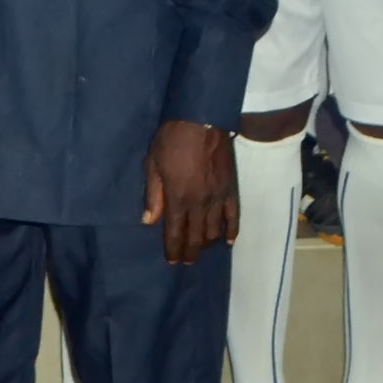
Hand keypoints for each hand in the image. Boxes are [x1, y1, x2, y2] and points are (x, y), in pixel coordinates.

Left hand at [142, 120, 237, 265]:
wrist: (201, 121)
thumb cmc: (171, 140)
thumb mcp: (152, 165)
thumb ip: (153, 195)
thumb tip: (148, 220)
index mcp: (178, 198)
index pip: (175, 232)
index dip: (173, 249)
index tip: (172, 260)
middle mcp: (199, 203)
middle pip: (196, 236)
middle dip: (191, 252)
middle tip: (187, 261)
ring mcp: (217, 197)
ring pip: (215, 230)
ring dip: (208, 244)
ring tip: (202, 250)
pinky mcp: (231, 189)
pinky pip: (233, 215)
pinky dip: (232, 230)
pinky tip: (228, 241)